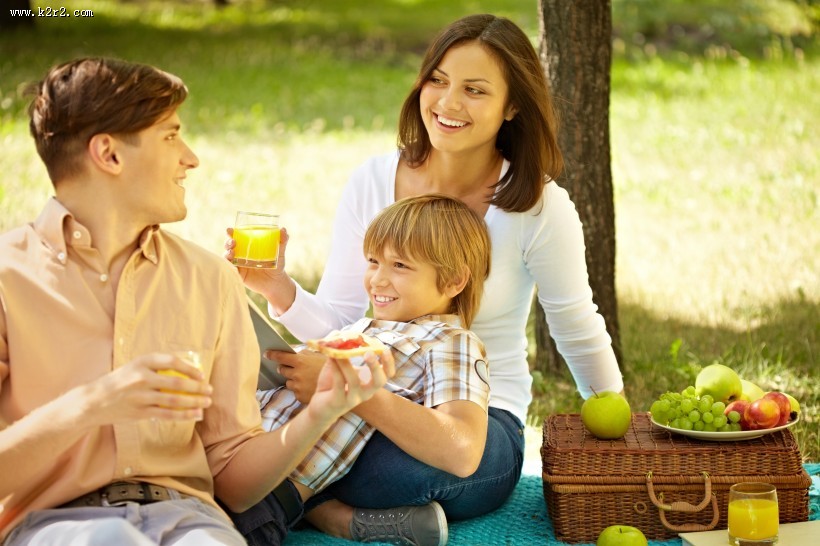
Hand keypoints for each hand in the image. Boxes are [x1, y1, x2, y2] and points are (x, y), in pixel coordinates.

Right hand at [78, 353, 212, 425]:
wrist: (93, 401)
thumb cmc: (120, 382)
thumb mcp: (134, 367)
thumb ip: (156, 367)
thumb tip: (187, 371)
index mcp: (141, 362)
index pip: (172, 361)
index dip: (190, 368)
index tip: (201, 375)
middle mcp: (141, 378)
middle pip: (177, 383)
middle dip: (198, 387)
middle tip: (210, 390)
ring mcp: (140, 396)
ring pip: (174, 400)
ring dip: (195, 402)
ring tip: (207, 402)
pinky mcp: (139, 412)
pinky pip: (167, 414)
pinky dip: (184, 415)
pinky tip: (196, 414)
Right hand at [224, 226, 290, 300]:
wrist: (276, 283)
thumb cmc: (277, 266)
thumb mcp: (279, 253)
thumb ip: (282, 242)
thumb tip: (283, 229)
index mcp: (249, 247)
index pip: (238, 237)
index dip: (232, 233)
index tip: (229, 230)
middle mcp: (242, 254)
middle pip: (230, 246)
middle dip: (228, 243)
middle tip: (233, 242)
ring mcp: (239, 264)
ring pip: (228, 257)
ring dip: (227, 253)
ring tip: (232, 252)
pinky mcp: (239, 274)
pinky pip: (231, 269)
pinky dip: (229, 266)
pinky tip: (231, 264)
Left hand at [269, 348, 325, 403]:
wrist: (341, 387)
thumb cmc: (330, 369)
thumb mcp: (318, 356)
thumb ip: (304, 354)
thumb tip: (292, 351)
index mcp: (300, 361)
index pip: (281, 356)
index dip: (272, 354)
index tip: (267, 353)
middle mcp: (296, 374)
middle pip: (282, 369)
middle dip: (285, 367)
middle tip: (294, 367)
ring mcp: (297, 386)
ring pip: (288, 382)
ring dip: (293, 379)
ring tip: (306, 379)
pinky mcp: (299, 397)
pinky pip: (295, 392)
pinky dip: (300, 389)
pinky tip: (309, 387)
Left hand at [307, 350, 394, 422]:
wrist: (320, 407)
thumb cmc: (333, 384)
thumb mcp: (339, 366)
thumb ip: (340, 351)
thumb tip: (337, 332)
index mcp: (370, 382)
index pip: (388, 374)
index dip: (389, 362)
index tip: (384, 349)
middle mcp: (366, 392)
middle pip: (380, 381)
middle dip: (376, 367)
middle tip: (369, 353)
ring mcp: (353, 398)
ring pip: (354, 381)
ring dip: (347, 364)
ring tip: (338, 352)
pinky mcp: (339, 401)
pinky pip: (339, 384)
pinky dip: (336, 369)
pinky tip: (331, 358)